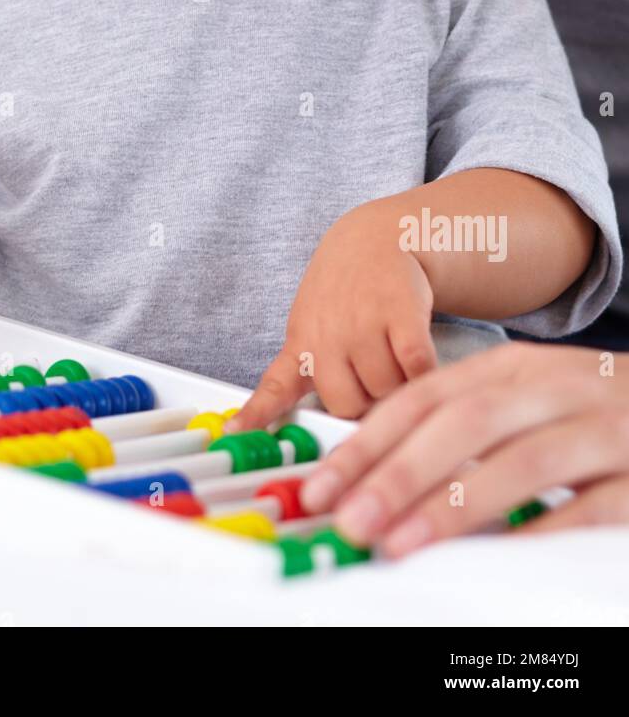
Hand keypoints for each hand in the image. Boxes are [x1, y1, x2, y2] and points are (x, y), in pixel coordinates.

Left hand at [230, 207, 436, 426]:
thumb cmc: (344, 291)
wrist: (376, 238)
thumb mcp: (312, 322)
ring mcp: (362, 324)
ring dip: (399, 382)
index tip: (233, 433)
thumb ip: (314, 368)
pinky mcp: (401, 314)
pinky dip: (424, 371)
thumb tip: (333, 427)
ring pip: (387, 391)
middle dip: (367, 400)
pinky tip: (418, 353)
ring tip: (393, 350)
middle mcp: (326, 335)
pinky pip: (417, 368)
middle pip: (347, 406)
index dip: (255, 414)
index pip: (274, 387)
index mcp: (301, 343)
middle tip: (373, 371)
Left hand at [297, 341, 628, 555]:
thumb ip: (456, 426)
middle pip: (464, 424)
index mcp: (511, 367)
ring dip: (453, 506)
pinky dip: (537, 532)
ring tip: (401, 543)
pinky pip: (586, 506)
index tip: (324, 485)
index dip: (368, 442)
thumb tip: (372, 475)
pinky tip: (494, 556)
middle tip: (352, 520)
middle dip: (399, 474)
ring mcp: (600, 430)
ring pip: (520, 462)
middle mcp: (552, 389)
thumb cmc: (584, 412)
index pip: (423, 398)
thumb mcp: (518, 398)